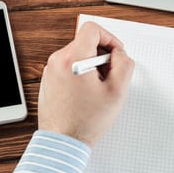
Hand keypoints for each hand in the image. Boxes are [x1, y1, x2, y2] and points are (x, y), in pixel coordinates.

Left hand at [38, 21, 134, 146]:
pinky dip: (82, 73)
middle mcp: (57, 61)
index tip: (116, 53)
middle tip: (110, 76)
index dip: (110, 38)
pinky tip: (88, 93)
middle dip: (103, 55)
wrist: (63, 143)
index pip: (92, 29)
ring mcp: (50, 71)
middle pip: (86, 42)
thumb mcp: (118, 91)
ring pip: (78, 54)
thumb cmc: (86, 121)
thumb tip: (120, 54)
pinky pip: (69, 66)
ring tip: (99, 88)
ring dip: (93, 65)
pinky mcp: (49, 81)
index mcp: (72, 59)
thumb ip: (124, 64)